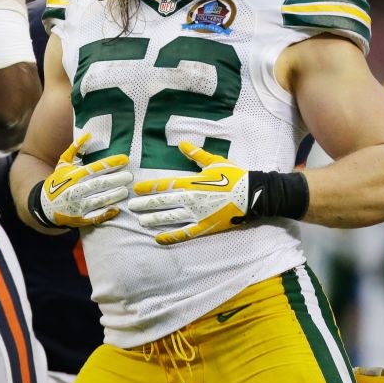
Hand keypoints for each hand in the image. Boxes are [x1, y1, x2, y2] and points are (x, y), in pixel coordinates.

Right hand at [31, 133, 131, 228]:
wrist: (43, 206)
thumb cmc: (57, 182)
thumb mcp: (63, 164)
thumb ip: (75, 149)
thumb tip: (89, 134)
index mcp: (73, 176)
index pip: (95, 168)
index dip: (111, 163)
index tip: (125, 159)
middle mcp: (75, 190)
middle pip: (99, 184)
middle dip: (116, 179)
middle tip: (130, 176)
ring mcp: (77, 206)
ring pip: (99, 200)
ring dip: (114, 195)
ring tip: (126, 191)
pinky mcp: (79, 219)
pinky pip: (95, 217)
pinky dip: (106, 213)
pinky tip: (117, 209)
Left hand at [128, 142, 250, 244]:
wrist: (252, 195)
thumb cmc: (234, 176)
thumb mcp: (215, 161)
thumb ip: (196, 154)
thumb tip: (182, 144)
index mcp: (193, 182)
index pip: (165, 185)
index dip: (149, 187)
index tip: (136, 189)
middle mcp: (192, 199)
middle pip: (163, 202)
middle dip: (145, 204)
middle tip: (131, 207)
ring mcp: (198, 214)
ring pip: (170, 218)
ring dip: (154, 219)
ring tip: (140, 221)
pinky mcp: (205, 227)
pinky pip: (185, 233)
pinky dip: (171, 237)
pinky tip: (158, 239)